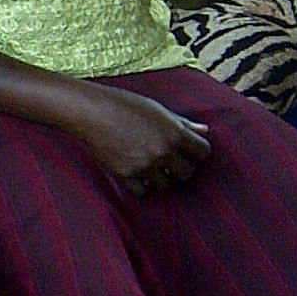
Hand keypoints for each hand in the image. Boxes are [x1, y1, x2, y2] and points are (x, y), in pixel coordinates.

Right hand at [68, 81, 209, 194]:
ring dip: (160, 178)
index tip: (188, 152)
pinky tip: (135, 172)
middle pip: (187, 172)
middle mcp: (163, 151)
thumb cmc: (125, 105)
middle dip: (180, 168)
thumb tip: (204, 129)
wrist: (92, 112)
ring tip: (150, 167)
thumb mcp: (158, 110)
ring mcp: (145, 165)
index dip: (197, 152)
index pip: (202, 152)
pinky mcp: (126, 174)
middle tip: (169, 162)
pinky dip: (141, 184)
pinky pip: (143, 190)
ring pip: (166, 184)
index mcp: (175, 133)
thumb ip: (182, 122)